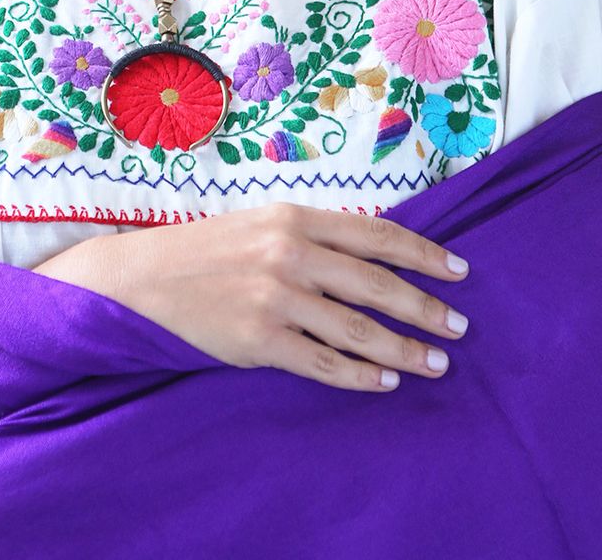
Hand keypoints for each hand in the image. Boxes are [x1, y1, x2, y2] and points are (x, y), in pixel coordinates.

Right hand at [32, 203, 470, 391]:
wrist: (142, 279)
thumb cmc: (207, 249)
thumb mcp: (261, 223)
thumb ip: (313, 236)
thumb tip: (375, 255)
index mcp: (294, 217)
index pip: (376, 234)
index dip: (423, 254)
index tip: (459, 272)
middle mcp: (289, 254)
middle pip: (376, 284)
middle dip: (425, 308)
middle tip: (458, 328)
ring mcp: (275, 299)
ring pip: (357, 330)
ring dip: (404, 350)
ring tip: (435, 364)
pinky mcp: (259, 341)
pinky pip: (323, 364)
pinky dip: (359, 376)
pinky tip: (384, 383)